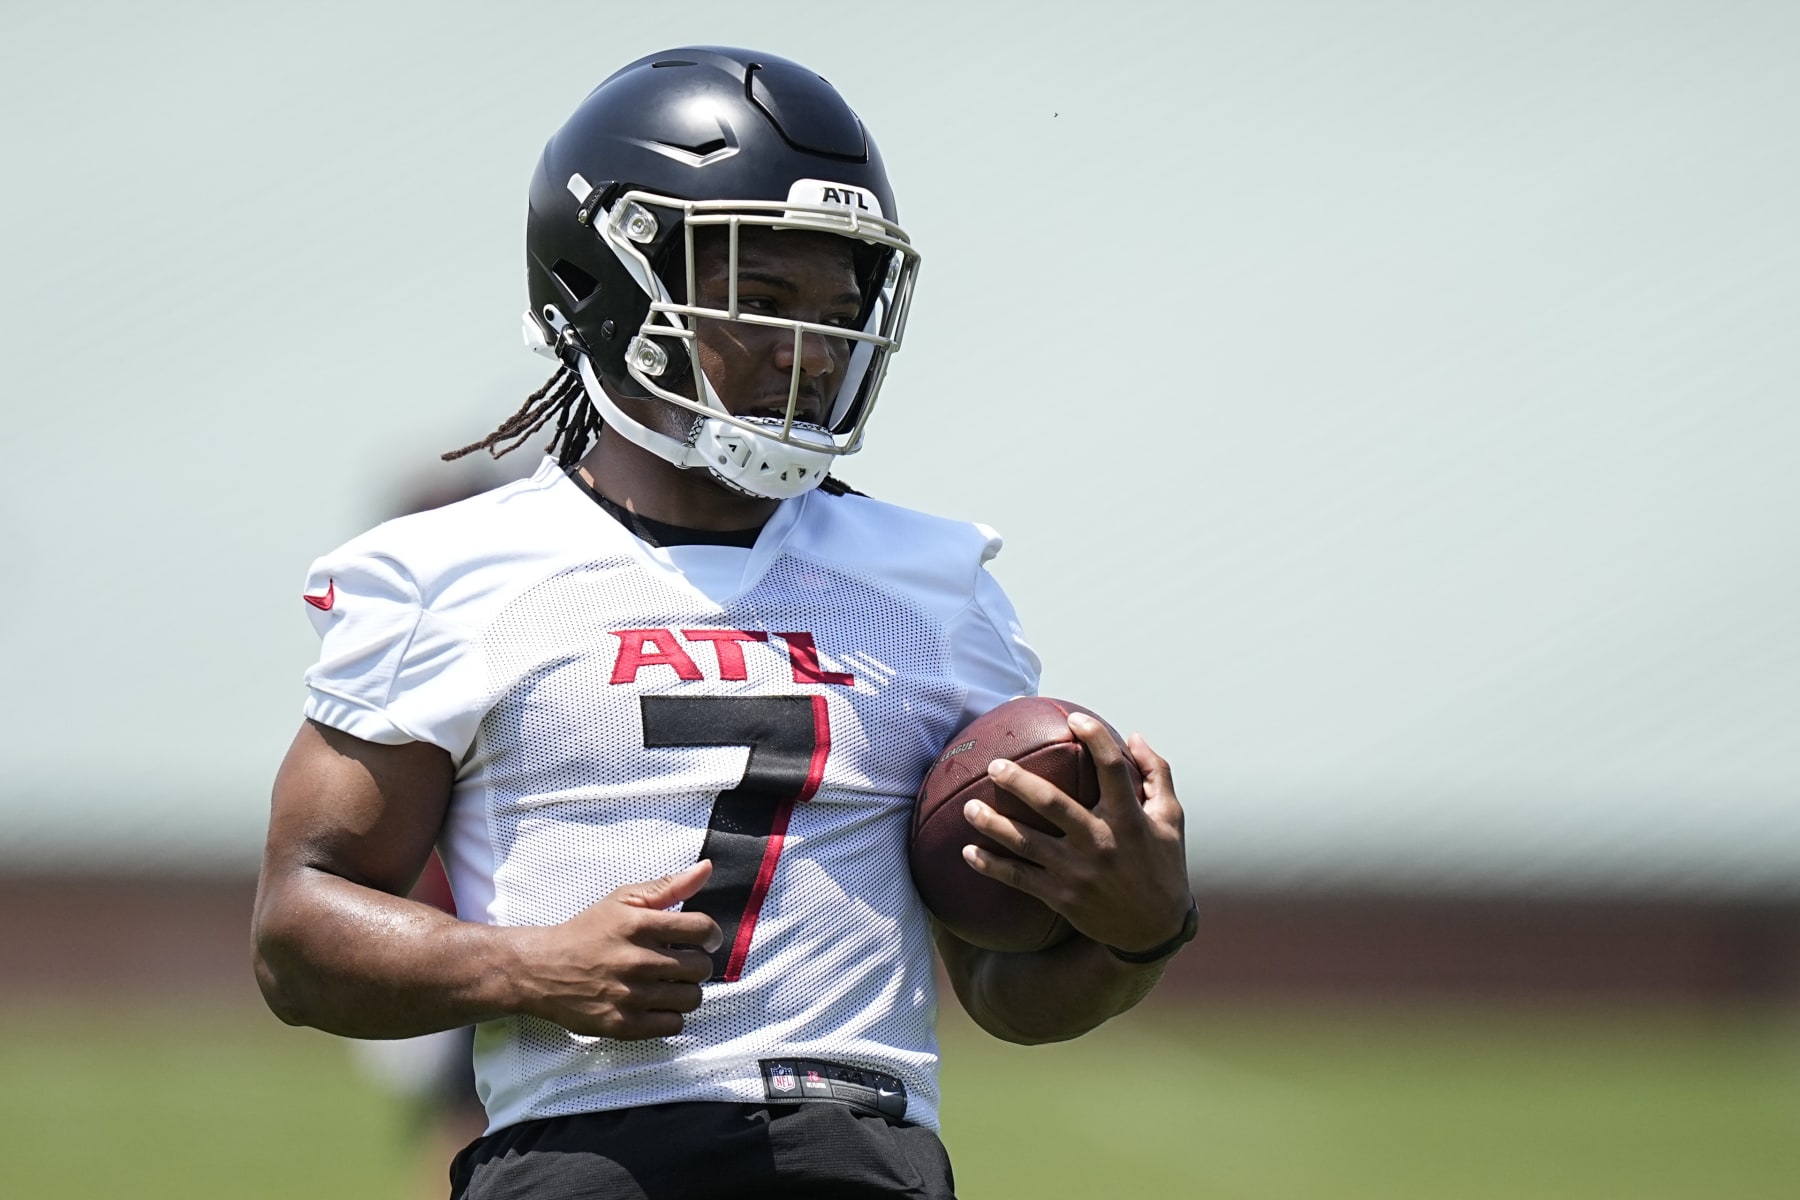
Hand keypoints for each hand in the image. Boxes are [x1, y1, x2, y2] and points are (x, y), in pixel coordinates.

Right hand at [511, 861, 723, 1038]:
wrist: (542, 969)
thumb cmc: (587, 932)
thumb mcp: (623, 900)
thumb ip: (668, 886)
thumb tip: (706, 868)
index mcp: (638, 925)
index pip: (702, 930)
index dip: (711, 935)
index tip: (705, 939)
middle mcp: (635, 961)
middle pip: (700, 967)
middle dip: (697, 963)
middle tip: (681, 962)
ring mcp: (629, 996)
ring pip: (691, 998)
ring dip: (686, 990)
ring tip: (669, 983)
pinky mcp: (622, 1025)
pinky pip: (673, 1025)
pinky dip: (670, 1015)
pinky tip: (656, 1003)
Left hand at [961, 716, 1189, 954]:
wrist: (1154, 930)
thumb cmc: (1163, 865)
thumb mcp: (1171, 819)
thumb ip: (1156, 773)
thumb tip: (1133, 734)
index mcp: (1129, 819)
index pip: (1112, 770)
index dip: (1095, 738)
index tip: (1074, 718)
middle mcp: (1101, 842)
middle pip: (1053, 804)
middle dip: (1019, 782)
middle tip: (994, 765)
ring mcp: (1078, 872)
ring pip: (1027, 842)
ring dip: (993, 825)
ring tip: (968, 806)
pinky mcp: (1062, 897)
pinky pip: (1019, 878)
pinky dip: (991, 865)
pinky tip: (968, 852)